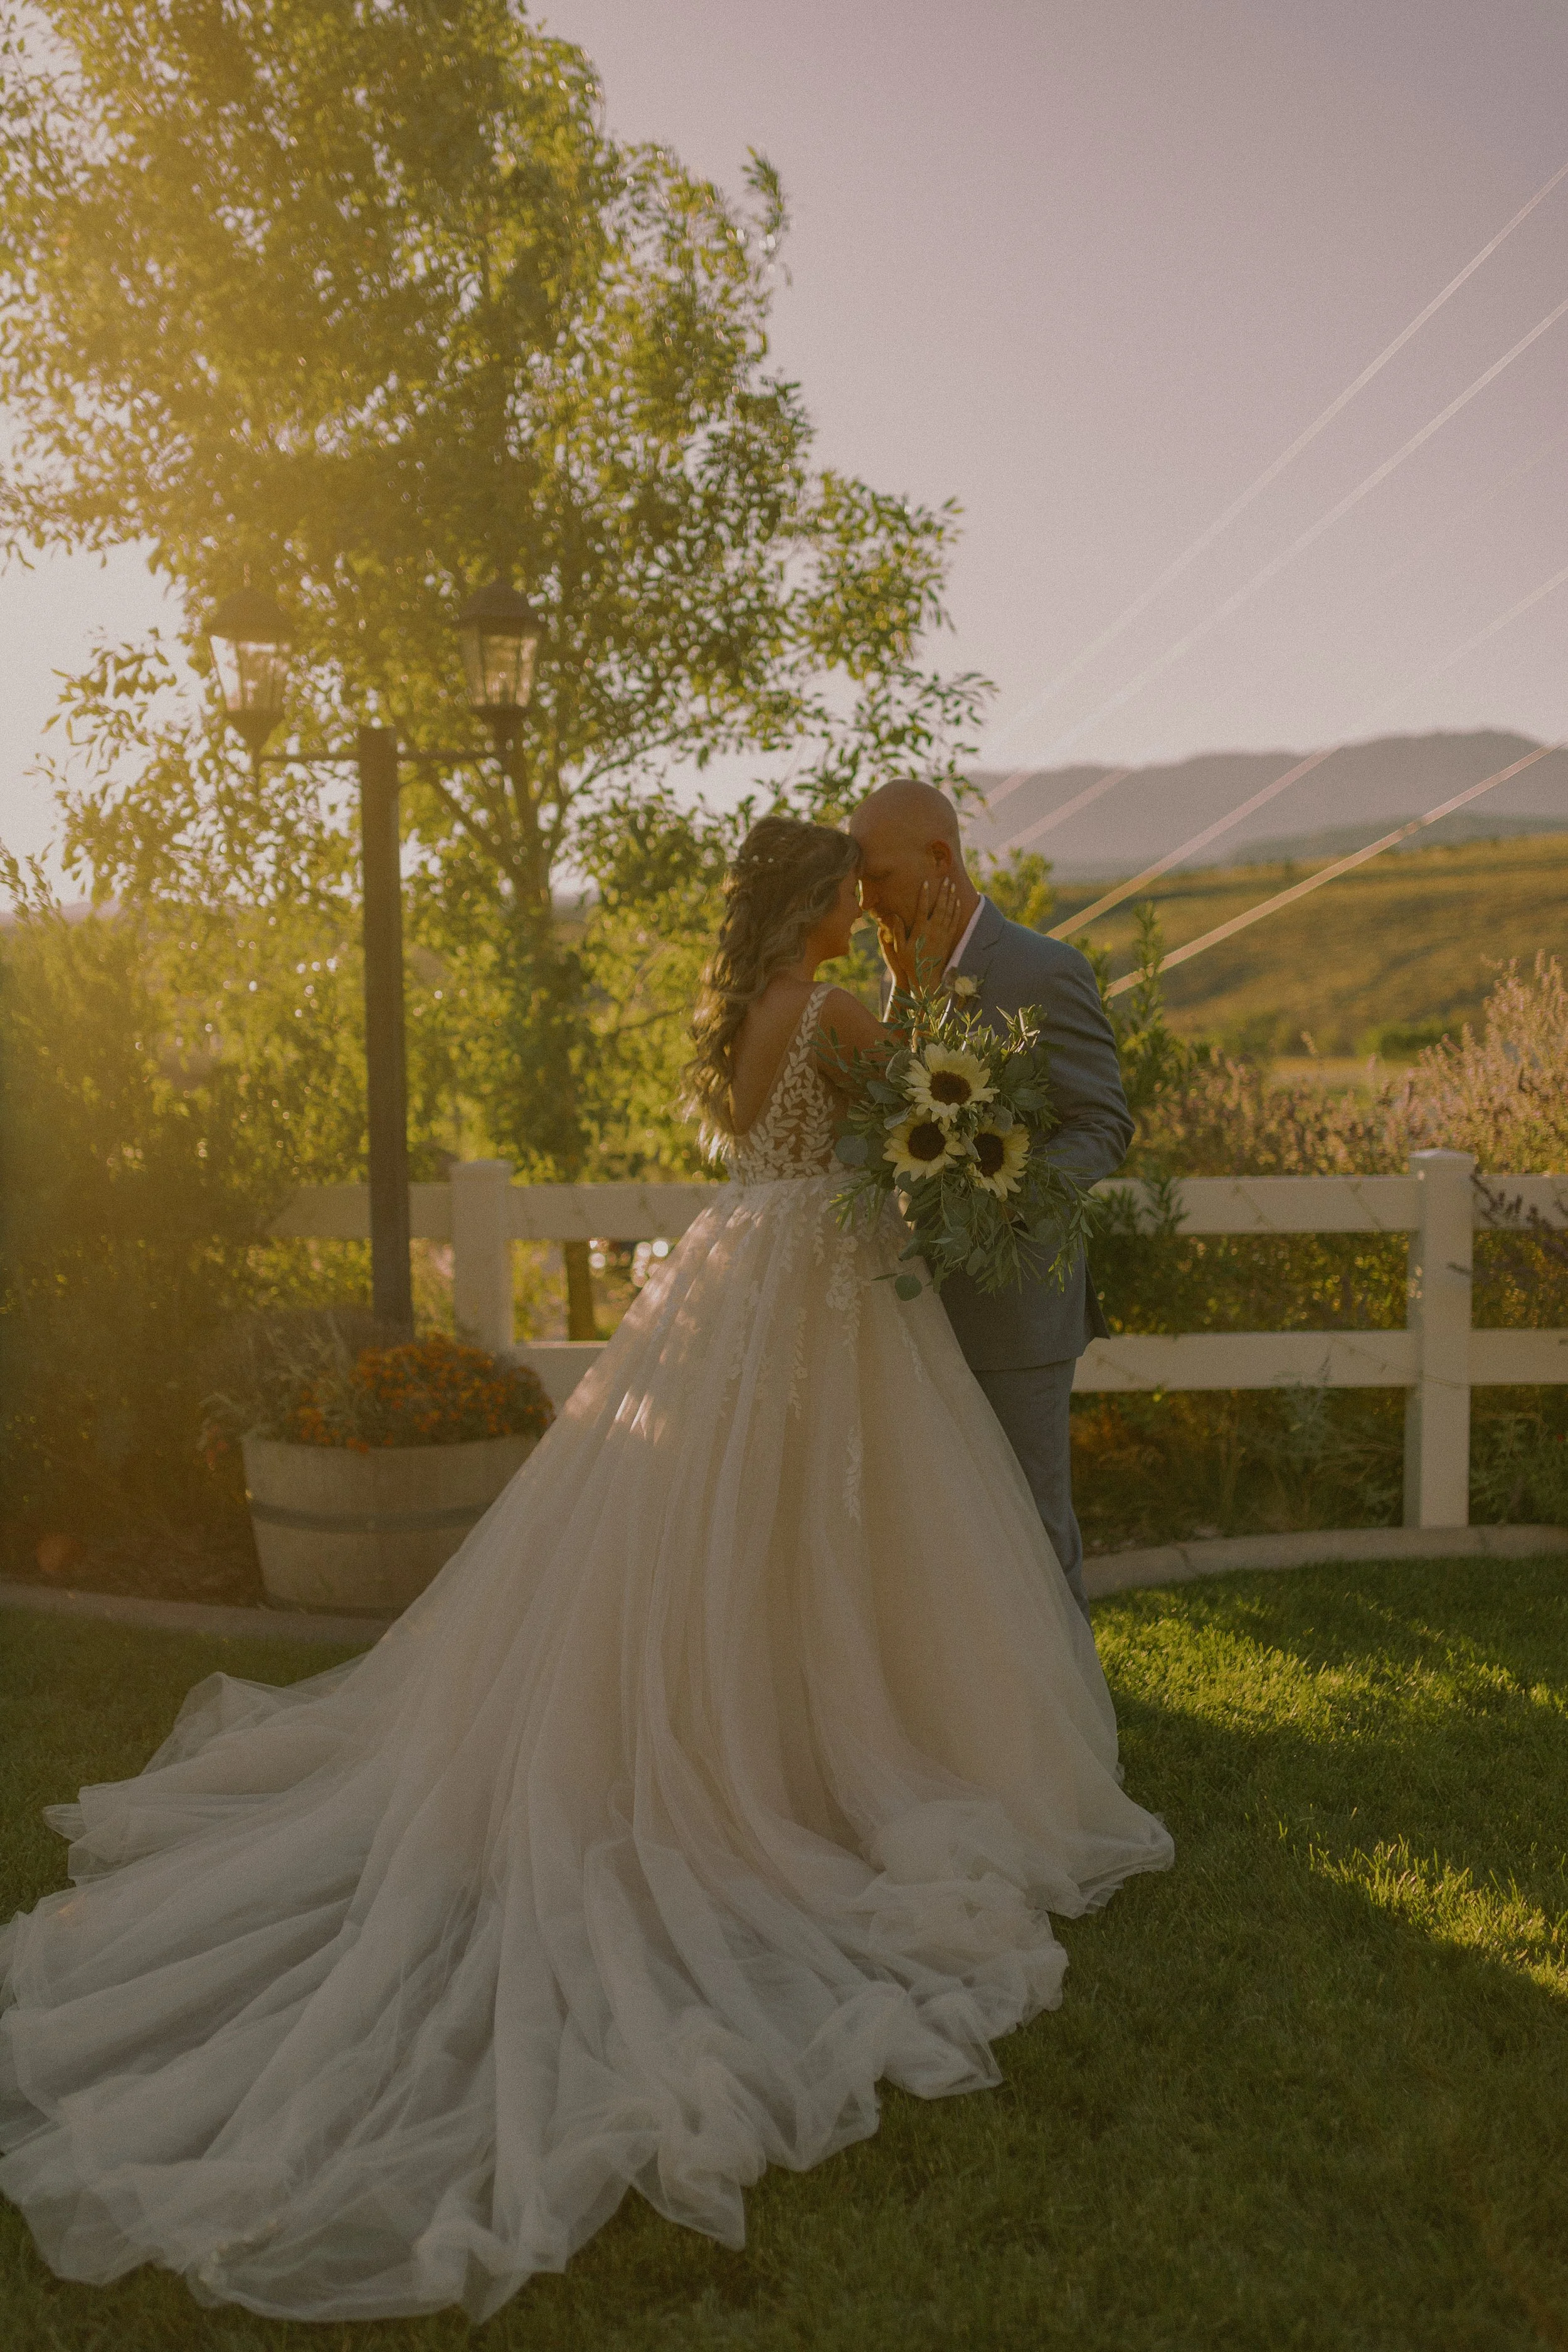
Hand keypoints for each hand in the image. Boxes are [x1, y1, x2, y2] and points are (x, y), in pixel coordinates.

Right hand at [879, 878, 960, 992]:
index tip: (926, 883)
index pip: (922, 909)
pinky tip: (957, 903)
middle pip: (940, 907)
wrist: (927, 978)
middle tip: (947, 879)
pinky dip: (956, 911)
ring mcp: (943, 935)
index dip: (924, 895)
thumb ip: (898, 932)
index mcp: (921, 931)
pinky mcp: (948, 939)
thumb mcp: (900, 949)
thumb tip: (894, 916)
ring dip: (951, 898)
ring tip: (953, 886)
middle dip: (943, 892)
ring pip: (949, 912)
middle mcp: (933, 931)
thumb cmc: (910, 963)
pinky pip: (954, 922)